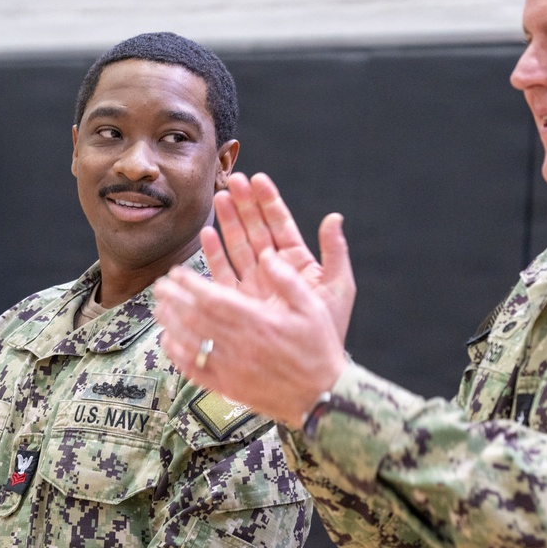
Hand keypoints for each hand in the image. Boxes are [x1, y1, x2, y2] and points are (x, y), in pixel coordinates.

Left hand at [154, 247, 347, 428]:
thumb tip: (267, 255)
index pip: (214, 299)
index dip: (190, 285)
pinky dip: (178, 356)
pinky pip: (195, 371)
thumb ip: (288, 280)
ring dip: (171, 324)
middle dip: (174, 299)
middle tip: (160, 285)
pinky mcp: (230, 388)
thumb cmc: (319, 349)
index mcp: (260, 322)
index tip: (177, 273)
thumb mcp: (313, 308)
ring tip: (159, 308)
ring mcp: (232, 368)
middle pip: (196, 318)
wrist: (322, 397)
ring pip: (191, 343)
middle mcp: (241, 344)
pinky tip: (168, 342)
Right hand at [204, 172, 355, 343]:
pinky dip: (215, 254)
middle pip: (256, 230)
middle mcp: (274, 270)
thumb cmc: (329, 328)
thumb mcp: (338, 287)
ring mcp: (256, 284)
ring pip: (239, 246)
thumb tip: (335, 217)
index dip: (269, 202)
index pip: (281, 225)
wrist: (310, 367)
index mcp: (299, 262)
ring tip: (220, 198)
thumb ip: (336, 251)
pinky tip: (207, 235)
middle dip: (245, 205)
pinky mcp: (240, 302)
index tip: (258, 180)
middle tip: (233, 181)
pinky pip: (224, 273)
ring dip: (228, 223)